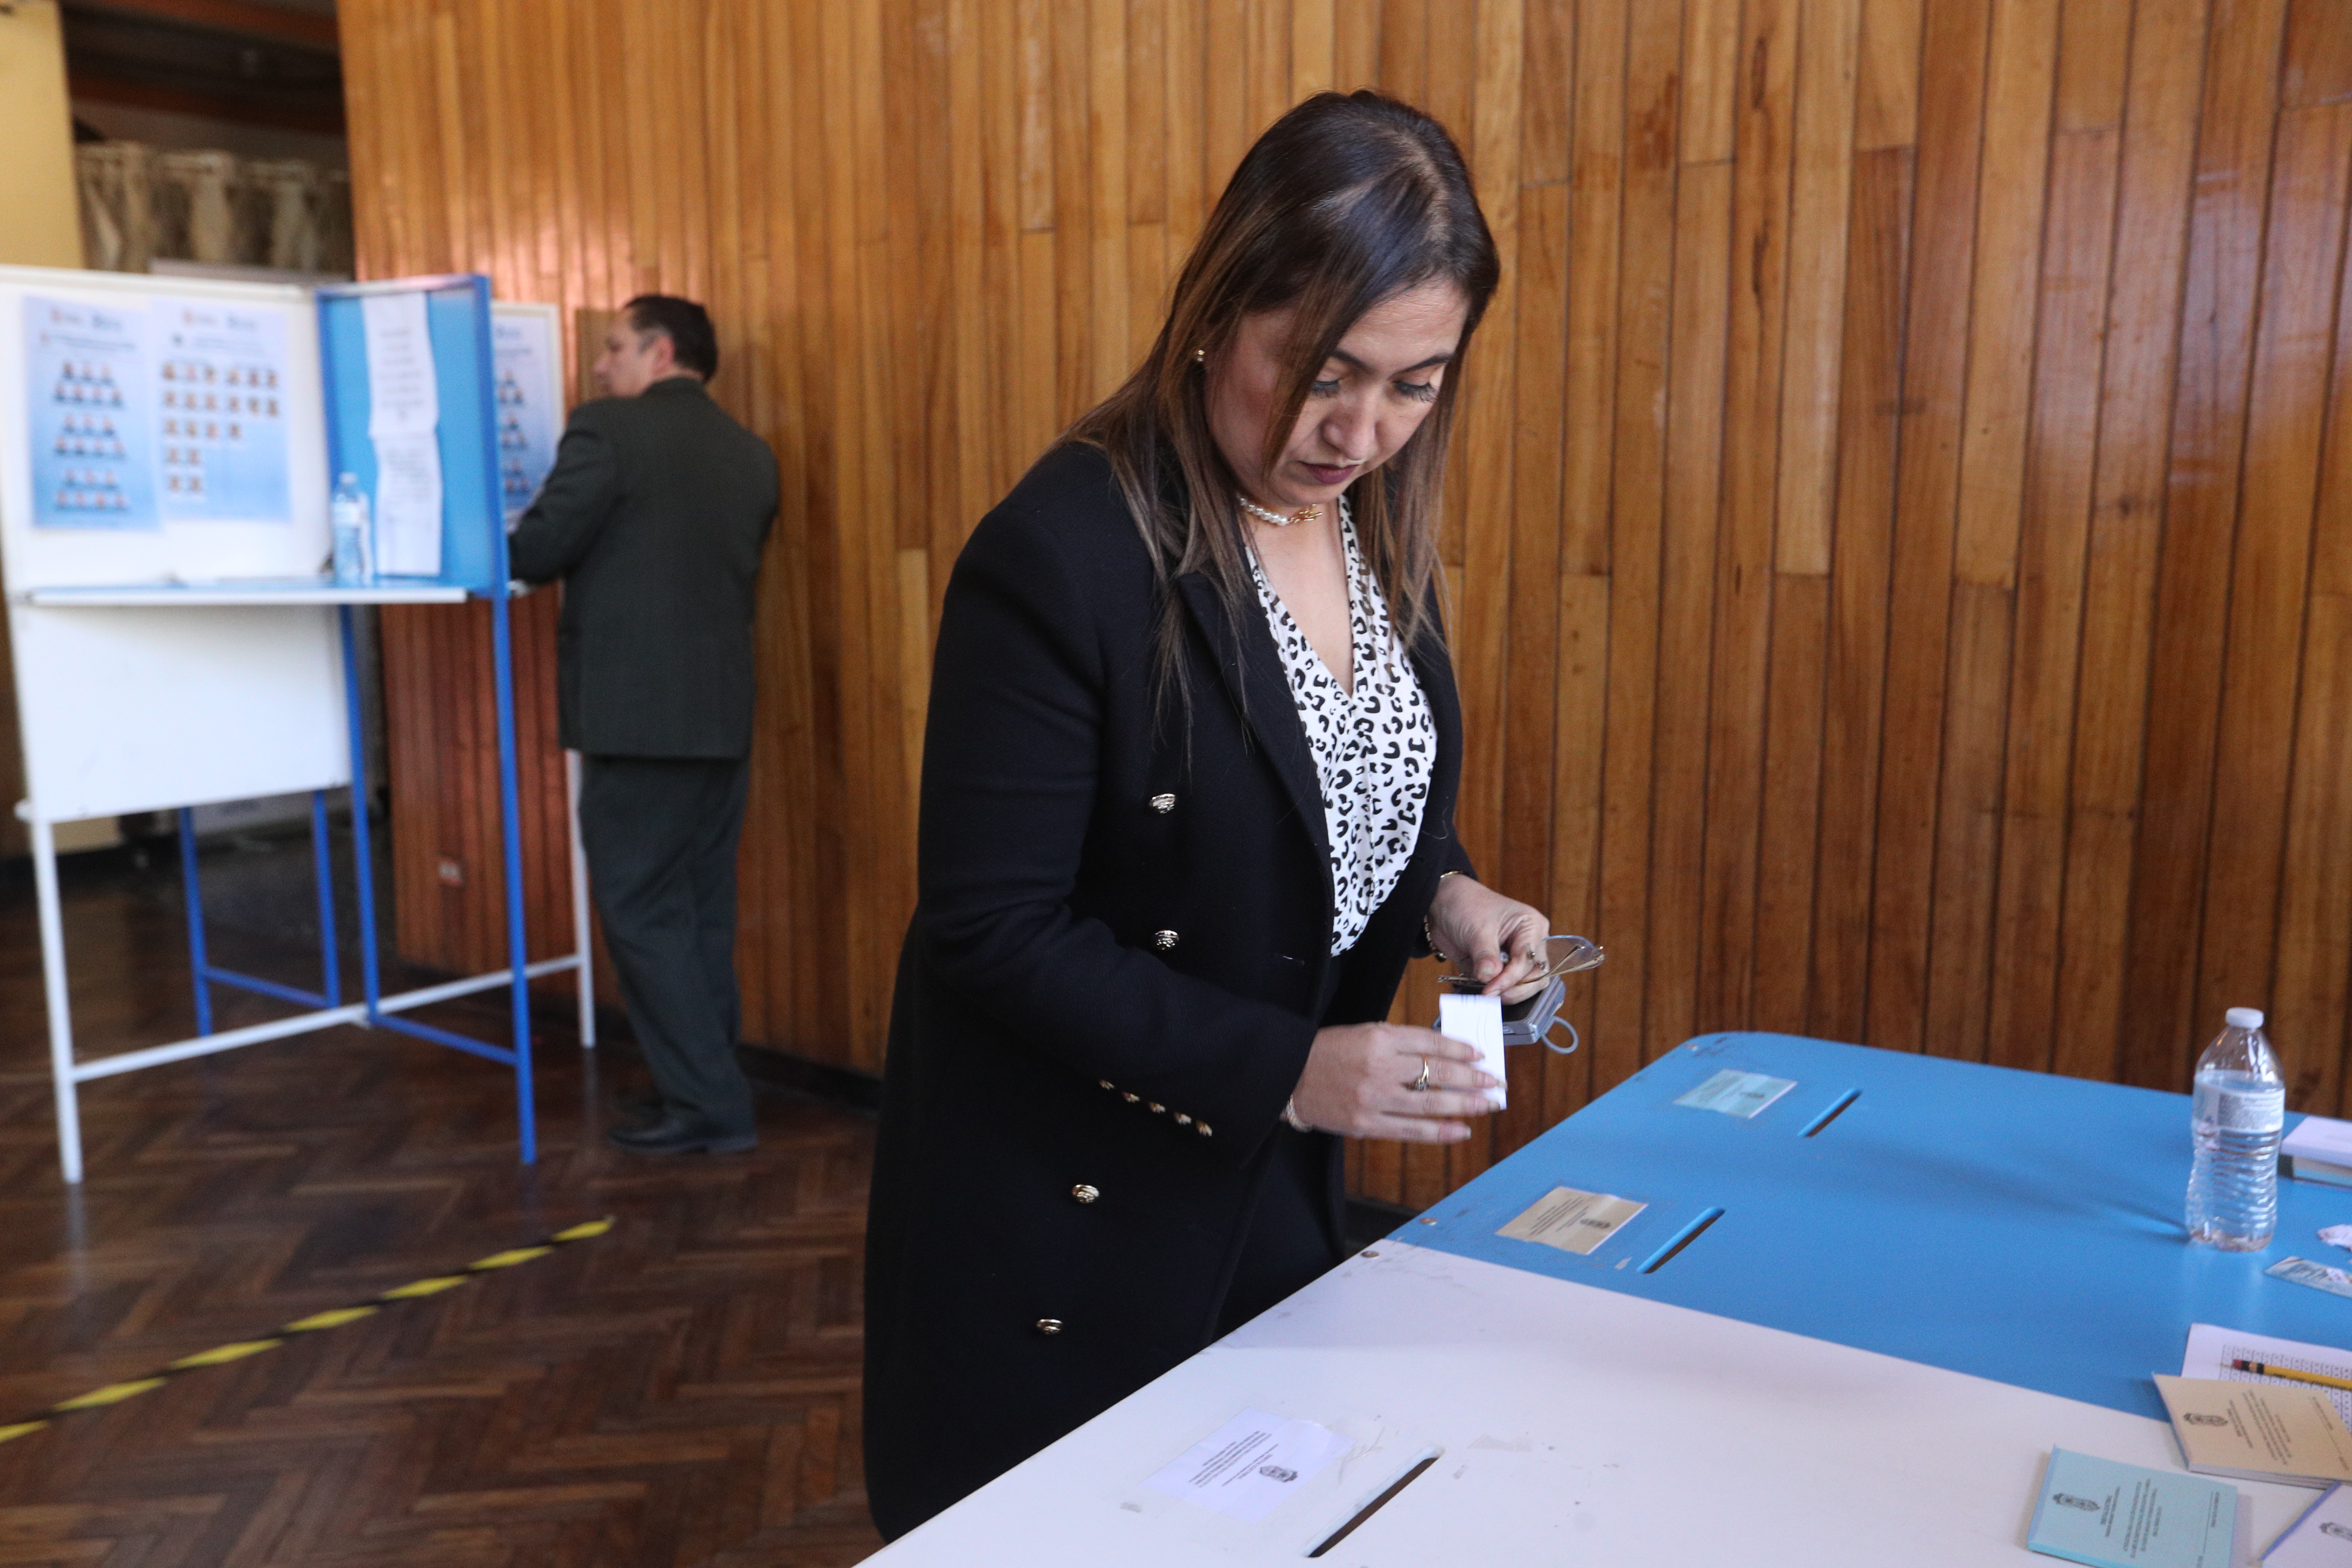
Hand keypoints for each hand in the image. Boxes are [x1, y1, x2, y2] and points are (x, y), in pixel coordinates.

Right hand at [1290, 1022, 1499, 1141]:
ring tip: (1488, 1104)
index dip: (1460, 1050)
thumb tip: (1442, 1054)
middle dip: (1472, 1078)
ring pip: (1430, 1103)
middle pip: (1437, 1072)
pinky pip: (1411, 1130)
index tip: (1479, 1055)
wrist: (1288, 1075)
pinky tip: (1462, 1130)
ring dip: (1465, 1104)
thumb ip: (1400, 1042)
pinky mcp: (1367, 1124)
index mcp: (1379, 1037)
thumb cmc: (1330, 1051)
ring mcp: (1374, 1098)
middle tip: (1495, 1081)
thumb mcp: (1364, 1033)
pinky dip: (1440, 1131)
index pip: (1431, 1043)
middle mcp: (1380, 1066)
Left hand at [1426, 874, 1551, 1002]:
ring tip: (1488, 995)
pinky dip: (1497, 992)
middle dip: (1515, 989)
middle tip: (1492, 994)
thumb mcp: (1477, 929)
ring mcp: (1516, 958)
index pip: (1530, 960)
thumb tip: (1490, 978)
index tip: (1492, 989)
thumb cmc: (1466, 905)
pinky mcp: (1502, 969)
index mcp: (1531, 926)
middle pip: (1535, 976)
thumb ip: (1485, 956)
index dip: (1512, 978)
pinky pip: (1506, 987)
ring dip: (1509, 993)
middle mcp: (1530, 943)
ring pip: (1526, 985)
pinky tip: (1485, 993)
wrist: (1444, 905)